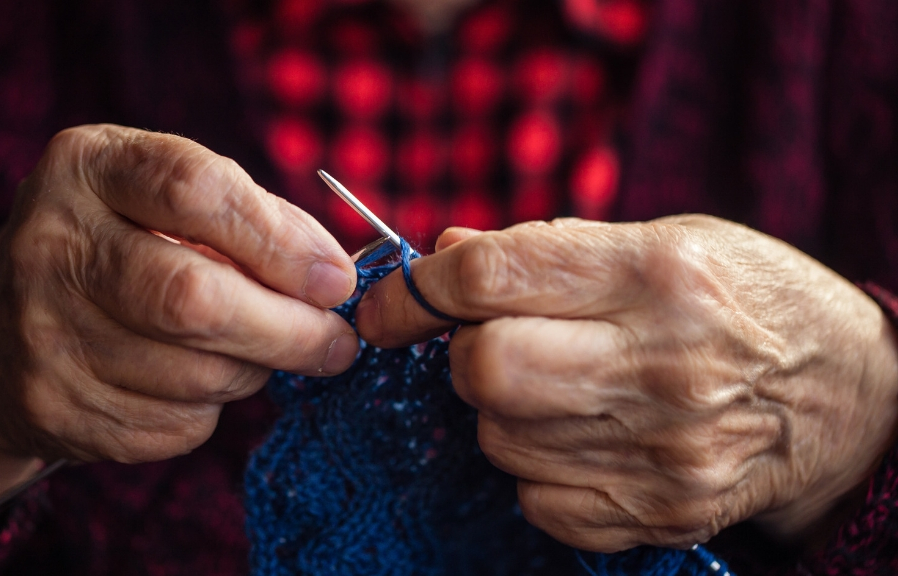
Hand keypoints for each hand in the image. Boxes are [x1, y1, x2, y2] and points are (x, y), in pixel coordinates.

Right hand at [0, 124, 358, 521]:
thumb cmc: (116, 249)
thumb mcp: (163, 200)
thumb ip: (251, 218)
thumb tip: (332, 273)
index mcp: (87, 168)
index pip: (194, 191)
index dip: (279, 240)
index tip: (335, 279)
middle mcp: (51, 246)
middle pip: (194, 299)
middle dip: (289, 330)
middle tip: (337, 343)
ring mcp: (42, 334)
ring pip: (197, 374)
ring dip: (254, 369)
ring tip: (256, 350)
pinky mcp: (53, 408)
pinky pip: (178, 425)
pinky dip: (211, 408)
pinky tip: (192, 380)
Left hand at [356, 216, 897, 551]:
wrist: (849, 395)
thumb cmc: (745, 298)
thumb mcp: (664, 238)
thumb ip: (547, 247)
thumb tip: (442, 254)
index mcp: (659, 273)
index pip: (494, 275)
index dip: (417, 289)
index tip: (391, 303)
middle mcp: (665, 364)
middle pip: (487, 369)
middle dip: (463, 353)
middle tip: (490, 341)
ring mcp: (667, 450)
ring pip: (501, 439)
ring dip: (501, 411)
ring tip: (558, 386)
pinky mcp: (665, 510)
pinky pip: (538, 500)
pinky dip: (537, 468)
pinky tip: (583, 436)